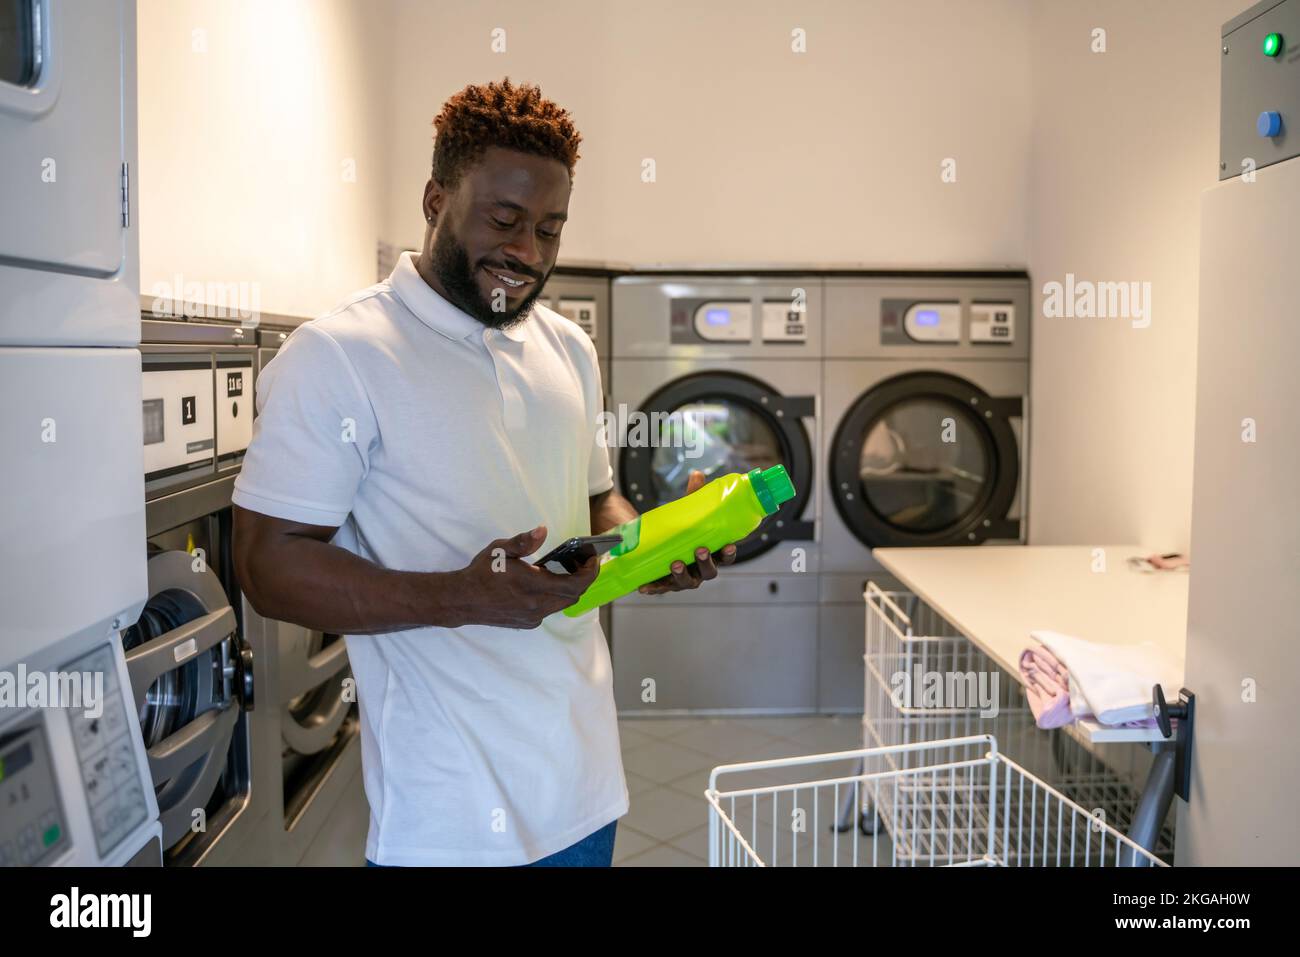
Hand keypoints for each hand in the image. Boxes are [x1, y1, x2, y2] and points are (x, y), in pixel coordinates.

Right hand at [453, 525, 599, 628]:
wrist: (462, 600)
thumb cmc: (481, 572)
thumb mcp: (500, 550)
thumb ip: (524, 541)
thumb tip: (542, 530)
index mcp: (533, 585)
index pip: (576, 584)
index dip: (590, 572)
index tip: (593, 559)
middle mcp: (537, 605)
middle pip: (574, 596)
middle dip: (583, 578)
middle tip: (581, 561)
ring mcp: (533, 617)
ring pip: (563, 604)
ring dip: (569, 588)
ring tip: (564, 570)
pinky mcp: (528, 623)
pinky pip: (550, 609)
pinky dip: (555, 596)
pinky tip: (545, 584)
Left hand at [636, 470, 737, 595]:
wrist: (656, 542)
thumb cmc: (680, 528)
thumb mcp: (687, 511)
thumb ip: (694, 495)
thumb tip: (697, 475)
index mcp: (711, 552)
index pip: (726, 557)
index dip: (729, 554)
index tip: (729, 546)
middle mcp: (700, 569)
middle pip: (709, 572)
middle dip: (706, 562)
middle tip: (700, 550)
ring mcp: (683, 578)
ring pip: (687, 582)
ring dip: (682, 575)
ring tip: (675, 563)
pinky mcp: (665, 583)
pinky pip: (661, 587)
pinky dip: (654, 588)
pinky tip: (645, 586)